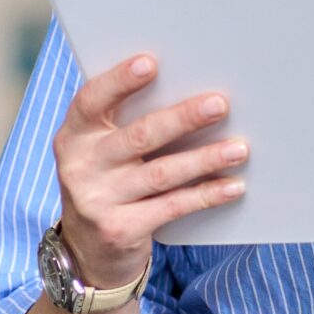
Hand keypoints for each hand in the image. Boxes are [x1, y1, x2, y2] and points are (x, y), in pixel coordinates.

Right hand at [52, 53, 246, 288]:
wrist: (88, 251)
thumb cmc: (107, 182)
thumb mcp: (101, 151)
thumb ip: (125, 124)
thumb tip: (189, 91)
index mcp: (74, 136)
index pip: (91, 101)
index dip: (119, 81)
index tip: (151, 62)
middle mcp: (80, 167)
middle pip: (139, 136)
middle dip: (183, 118)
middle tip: (220, 104)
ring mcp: (98, 201)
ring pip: (161, 173)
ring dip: (205, 158)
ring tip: (239, 148)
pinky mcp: (120, 230)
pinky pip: (172, 207)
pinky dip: (206, 194)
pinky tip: (232, 185)